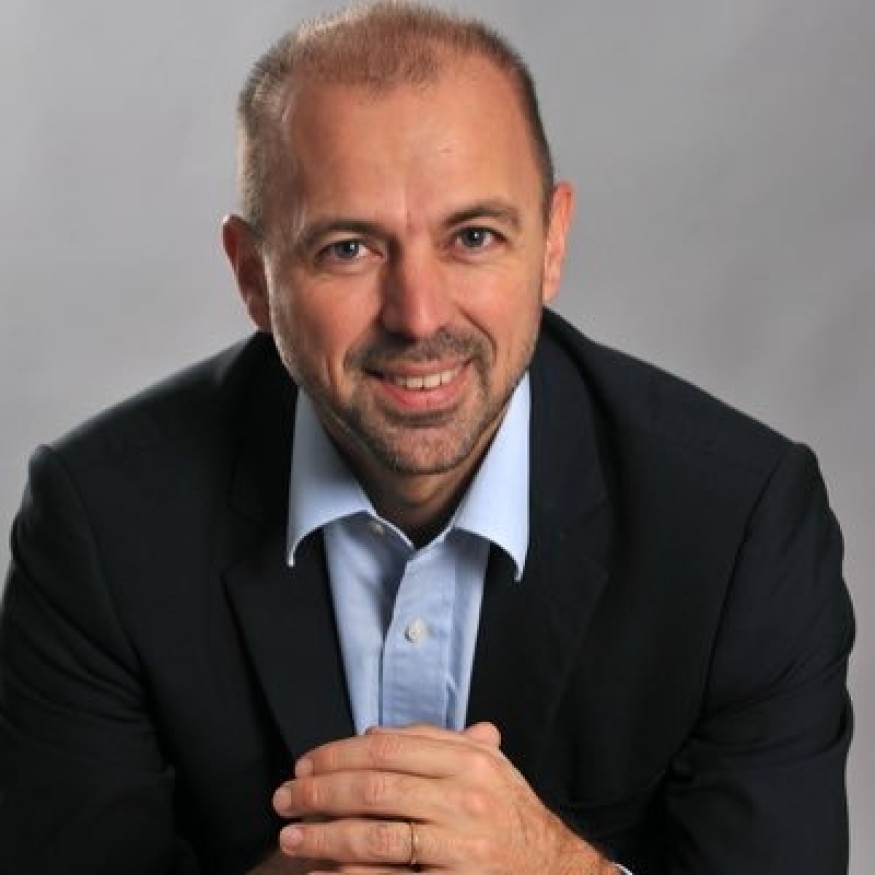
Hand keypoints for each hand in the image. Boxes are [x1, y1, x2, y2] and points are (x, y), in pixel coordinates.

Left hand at [271, 722, 612, 873]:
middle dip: (319, 792)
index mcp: (469, 761)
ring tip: (291, 838)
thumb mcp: (485, 766)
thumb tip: (372, 734)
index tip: (304, 763)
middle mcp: (467, 799)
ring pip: (377, 837)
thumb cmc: (508, 813)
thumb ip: (434, 742)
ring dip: (325, 838)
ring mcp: (462, 847)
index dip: (336, 754)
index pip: (387, 748)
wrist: (553, 870)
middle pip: (375, 789)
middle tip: (283, 798)